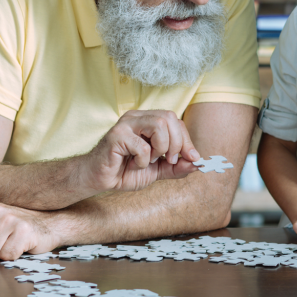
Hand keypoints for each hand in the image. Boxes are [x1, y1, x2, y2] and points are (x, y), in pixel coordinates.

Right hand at [85, 110, 200, 192]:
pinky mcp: (116, 135)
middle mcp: (137, 117)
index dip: (186, 140)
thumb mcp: (158, 170)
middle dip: (177, 143)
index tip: (191, 158)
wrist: (99, 179)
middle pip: (169, 117)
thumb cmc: (125, 171)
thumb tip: (198, 163)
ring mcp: (126, 124)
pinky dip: (143, 161)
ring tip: (149, 161)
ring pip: (159, 125)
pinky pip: (142, 146)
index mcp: (147, 120)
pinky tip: (132, 164)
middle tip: (168, 160)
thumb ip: (177, 166)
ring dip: (161, 148)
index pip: (175, 120)